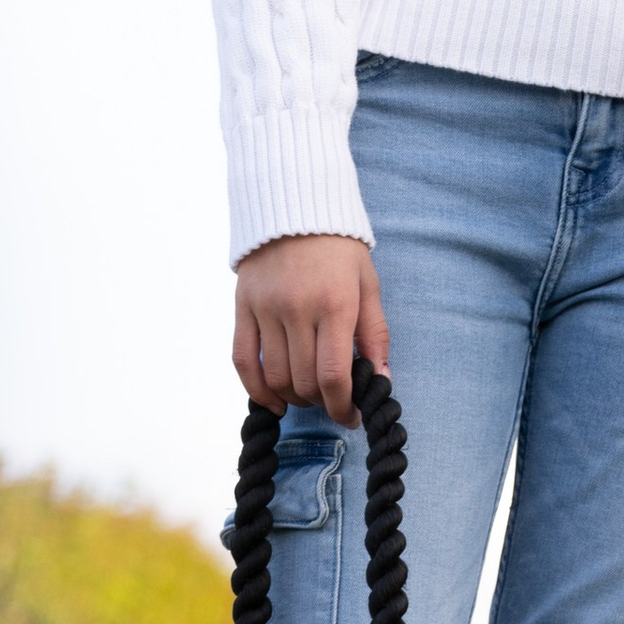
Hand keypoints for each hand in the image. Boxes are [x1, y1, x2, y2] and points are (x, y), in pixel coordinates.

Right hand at [232, 234, 389, 424]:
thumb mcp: (368, 286)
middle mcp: (297, 309)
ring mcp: (265, 308)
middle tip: (335, 402)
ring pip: (275, 377)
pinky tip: (274, 400)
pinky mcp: (242, 307)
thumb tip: (380, 381)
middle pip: (304, 382)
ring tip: (310, 396)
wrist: (295, 206)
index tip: (352, 416)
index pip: (333, 375)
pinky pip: (242, 360)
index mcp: (335, 305)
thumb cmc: (339, 250)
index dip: (343, 407)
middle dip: (323, 403)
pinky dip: (257, 389)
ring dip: (295, 398)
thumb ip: (375, 335)